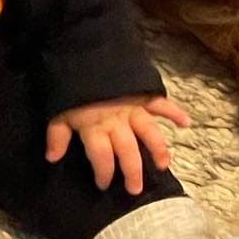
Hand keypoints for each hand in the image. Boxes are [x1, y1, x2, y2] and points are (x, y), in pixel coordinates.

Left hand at [45, 94, 190, 193]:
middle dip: (132, 171)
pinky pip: (161, 103)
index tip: (103, 185)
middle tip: (135, 190)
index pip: (101, 155)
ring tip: (163, 166)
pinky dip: (174, 112)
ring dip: (157, 149)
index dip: (103, 172)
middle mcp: (116, 120)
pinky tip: (186, 123)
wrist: (84, 49)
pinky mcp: (142, 93)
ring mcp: (132, 106)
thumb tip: (52, 158)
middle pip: (127, 150)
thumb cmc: (70, 83)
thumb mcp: (57, 109)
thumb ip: (57, 135)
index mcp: (95, 125)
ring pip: (148, 132)